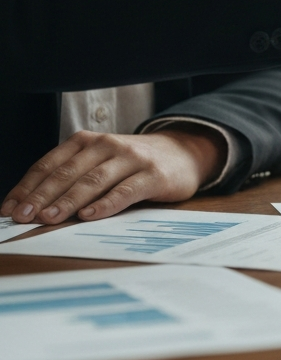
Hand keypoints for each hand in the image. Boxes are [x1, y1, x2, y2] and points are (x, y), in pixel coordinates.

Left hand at [0, 127, 226, 224]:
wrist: (183, 153)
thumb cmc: (133, 163)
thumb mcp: (100, 161)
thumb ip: (72, 176)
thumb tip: (32, 206)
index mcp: (87, 141)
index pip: (49, 165)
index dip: (27, 187)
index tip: (9, 209)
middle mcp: (108, 145)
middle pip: (68, 173)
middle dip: (42, 196)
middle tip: (23, 217)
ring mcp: (132, 159)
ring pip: (94, 181)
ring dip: (69, 201)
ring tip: (50, 218)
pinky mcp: (153, 175)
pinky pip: (126, 191)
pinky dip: (106, 204)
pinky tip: (90, 215)